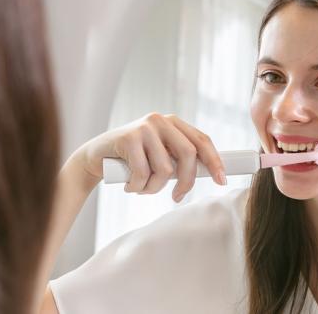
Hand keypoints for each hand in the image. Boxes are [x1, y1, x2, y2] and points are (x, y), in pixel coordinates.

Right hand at [76, 113, 226, 201]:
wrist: (95, 158)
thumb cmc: (132, 160)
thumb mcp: (159, 156)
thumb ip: (179, 160)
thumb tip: (209, 174)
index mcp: (173, 123)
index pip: (202, 140)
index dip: (215, 161)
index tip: (222, 180)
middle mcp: (161, 121)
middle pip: (188, 155)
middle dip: (186, 182)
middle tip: (178, 197)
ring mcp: (144, 128)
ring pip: (165, 169)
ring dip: (154, 188)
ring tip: (141, 188)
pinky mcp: (128, 138)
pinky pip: (143, 173)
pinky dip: (137, 187)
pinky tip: (128, 185)